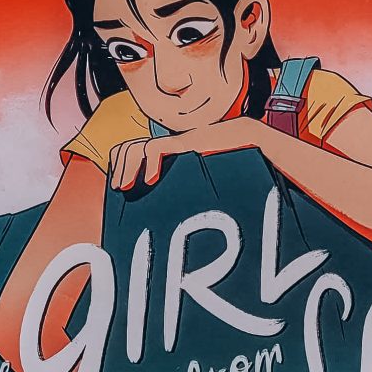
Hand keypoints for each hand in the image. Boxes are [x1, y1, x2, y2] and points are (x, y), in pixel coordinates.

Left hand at [108, 117, 260, 190]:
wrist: (252, 146)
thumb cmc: (230, 173)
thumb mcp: (200, 186)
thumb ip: (185, 197)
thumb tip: (173, 229)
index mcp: (166, 158)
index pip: (131, 154)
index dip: (120, 168)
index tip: (120, 188)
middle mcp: (167, 149)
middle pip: (127, 148)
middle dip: (118, 168)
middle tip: (120, 188)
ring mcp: (175, 145)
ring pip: (136, 147)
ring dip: (127, 167)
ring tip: (127, 186)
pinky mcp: (185, 142)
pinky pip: (156, 147)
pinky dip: (150, 163)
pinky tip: (153, 179)